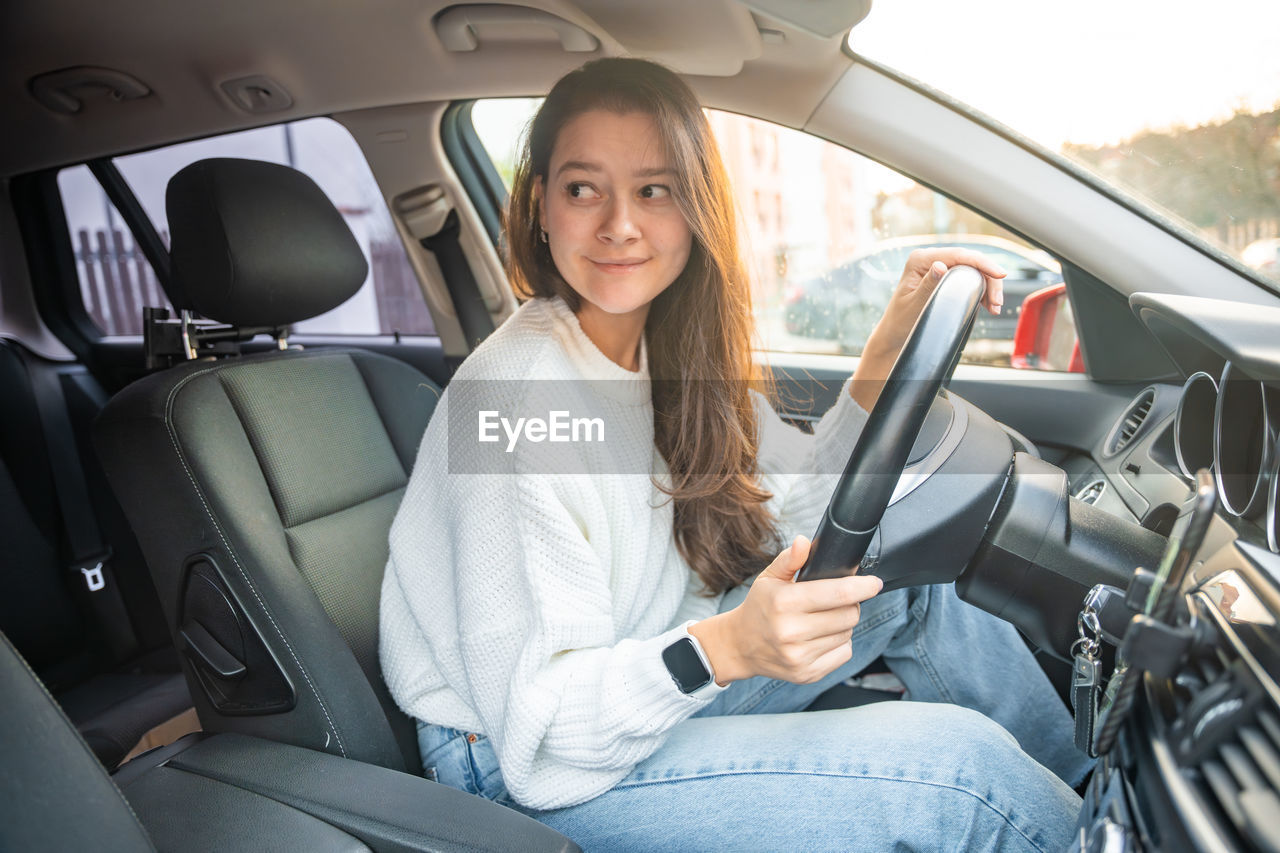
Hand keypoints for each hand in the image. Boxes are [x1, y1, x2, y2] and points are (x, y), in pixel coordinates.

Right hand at [689, 536, 882, 684]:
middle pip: (848, 615)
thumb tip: (804, 542)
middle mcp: (791, 632)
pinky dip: (839, 643)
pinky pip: (844, 654)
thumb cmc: (760, 607)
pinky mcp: (807, 674)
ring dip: (843, 624)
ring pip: (847, 634)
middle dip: (850, 604)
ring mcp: (799, 656)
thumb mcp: (769, 578)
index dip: (862, 587)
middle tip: (836, 600)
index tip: (874, 583)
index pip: (837, 594)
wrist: (739, 646)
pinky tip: (821, 637)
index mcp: (783, 602)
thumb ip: (790, 559)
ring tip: (823, 619)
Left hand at [849, 248, 1006, 409]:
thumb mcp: (915, 305)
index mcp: (919, 260)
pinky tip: (988, 305)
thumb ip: (928, 286)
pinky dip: (981, 290)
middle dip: (989, 278)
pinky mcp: (945, 279)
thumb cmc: (900, 322)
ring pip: (973, 270)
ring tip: (995, 307)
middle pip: (969, 261)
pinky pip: (969, 279)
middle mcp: (929, 259)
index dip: (983, 263)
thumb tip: (941, 266)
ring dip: (987, 286)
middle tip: (997, 303)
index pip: (958, 255)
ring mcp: (938, 268)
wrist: (895, 336)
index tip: (1001, 275)